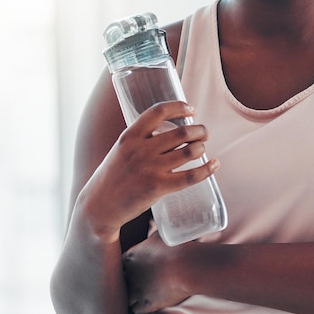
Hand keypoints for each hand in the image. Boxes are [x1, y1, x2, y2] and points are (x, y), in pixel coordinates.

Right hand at [79, 101, 218, 240]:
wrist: (99, 207)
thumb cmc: (113, 176)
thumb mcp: (121, 149)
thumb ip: (141, 138)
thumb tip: (171, 130)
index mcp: (130, 136)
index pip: (158, 111)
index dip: (179, 107)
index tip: (191, 109)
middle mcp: (140, 149)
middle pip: (181, 132)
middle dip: (199, 130)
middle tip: (203, 133)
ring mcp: (149, 168)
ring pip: (188, 151)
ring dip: (201, 147)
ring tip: (203, 148)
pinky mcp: (157, 187)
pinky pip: (190, 176)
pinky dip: (207, 169)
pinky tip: (215, 165)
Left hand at [123, 232, 190, 313]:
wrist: (187, 266)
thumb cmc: (179, 246)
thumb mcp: (164, 234)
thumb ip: (155, 235)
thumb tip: (160, 226)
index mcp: (132, 255)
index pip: (120, 262)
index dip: (127, 265)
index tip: (135, 266)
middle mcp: (130, 273)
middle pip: (120, 280)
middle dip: (127, 280)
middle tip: (137, 281)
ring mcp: (136, 290)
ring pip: (125, 297)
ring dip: (132, 296)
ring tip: (140, 295)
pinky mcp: (145, 304)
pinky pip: (134, 310)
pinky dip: (139, 307)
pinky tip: (145, 303)